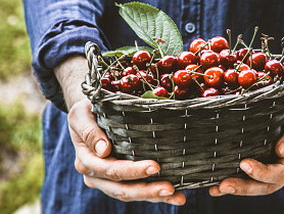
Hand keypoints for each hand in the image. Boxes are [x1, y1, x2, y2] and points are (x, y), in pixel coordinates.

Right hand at [69, 98, 185, 204]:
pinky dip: (155, 194)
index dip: (133, 171)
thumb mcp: (81, 114)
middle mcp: (95, 175)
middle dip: (147, 190)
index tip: (156, 166)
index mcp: (86, 160)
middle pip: (122, 189)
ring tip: (178, 197)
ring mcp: (107, 181)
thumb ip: (90, 131)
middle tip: (170, 187)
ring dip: (155, 196)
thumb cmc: (86, 110)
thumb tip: (104, 150)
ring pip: (131, 194)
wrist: (87, 114)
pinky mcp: (119, 181)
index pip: (110, 170)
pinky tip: (175, 195)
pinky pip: (137, 190)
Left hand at [209, 83, 283, 195]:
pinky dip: (236, 183)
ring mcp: (278, 166)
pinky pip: (252, 178)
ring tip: (217, 188)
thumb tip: (281, 151)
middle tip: (224, 185)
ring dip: (239, 188)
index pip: (283, 171)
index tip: (244, 164)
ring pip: (260, 185)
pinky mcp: (266, 162)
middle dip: (246, 186)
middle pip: (269, 184)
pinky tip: (216, 187)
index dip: (264, 172)